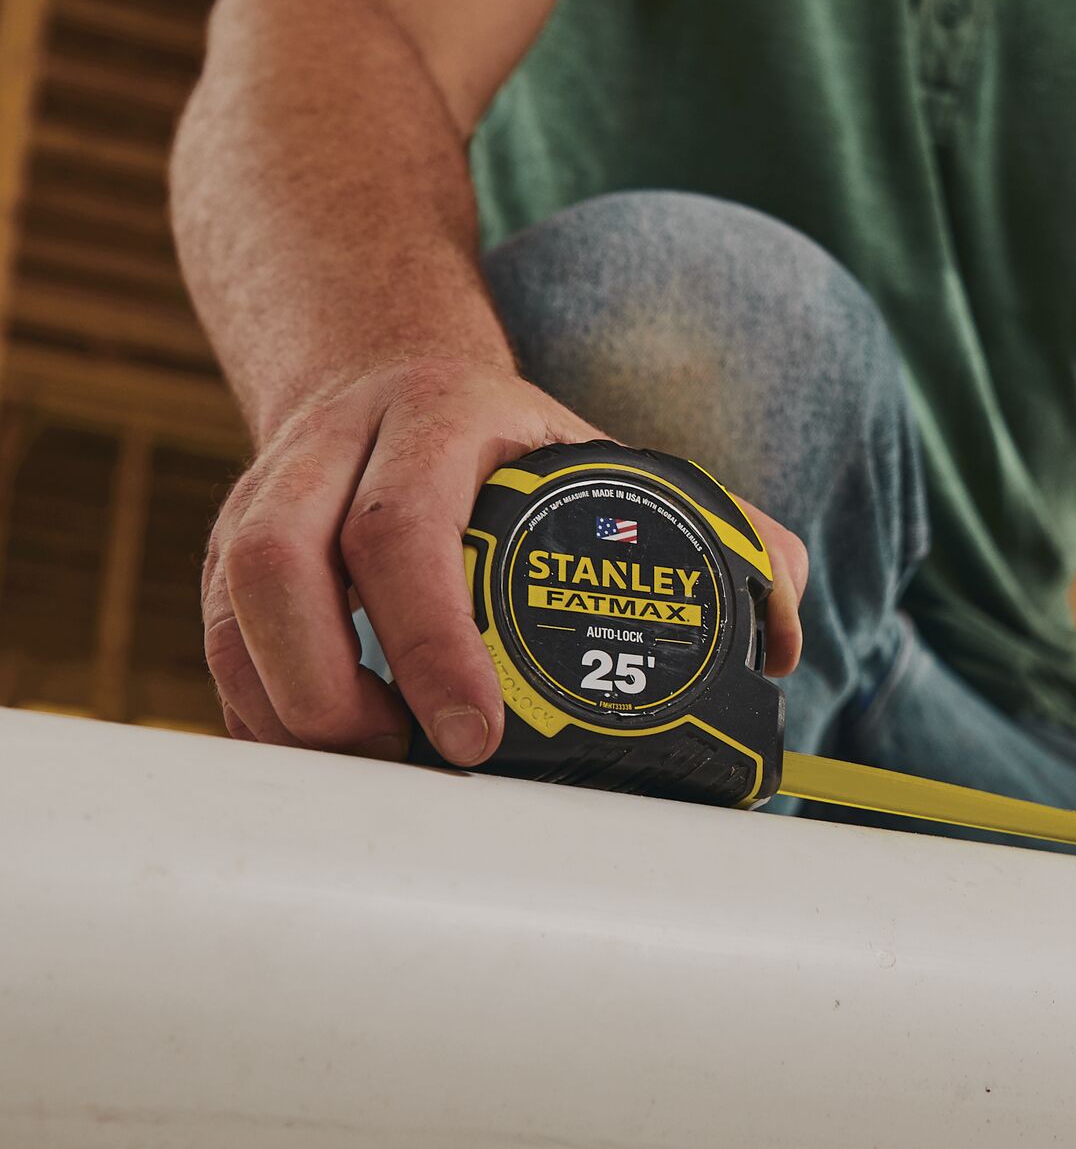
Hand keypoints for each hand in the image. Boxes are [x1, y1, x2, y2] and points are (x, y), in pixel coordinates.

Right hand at [203, 357, 807, 763]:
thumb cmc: (526, 450)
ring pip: (231, 610)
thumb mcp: (616, 460)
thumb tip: (784, 637)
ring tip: (377, 773)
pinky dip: (262, 718)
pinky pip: (218, 645)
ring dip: (289, 713)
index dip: (430, 637)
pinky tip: (332, 763)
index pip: (404, 526)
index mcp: (439, 417)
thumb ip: (721, 531)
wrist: (393, 375)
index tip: (478, 736)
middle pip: (278, 564)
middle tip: (414, 768)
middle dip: (332, 691)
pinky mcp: (229, 554)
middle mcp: (333, 450)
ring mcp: (265, 498)